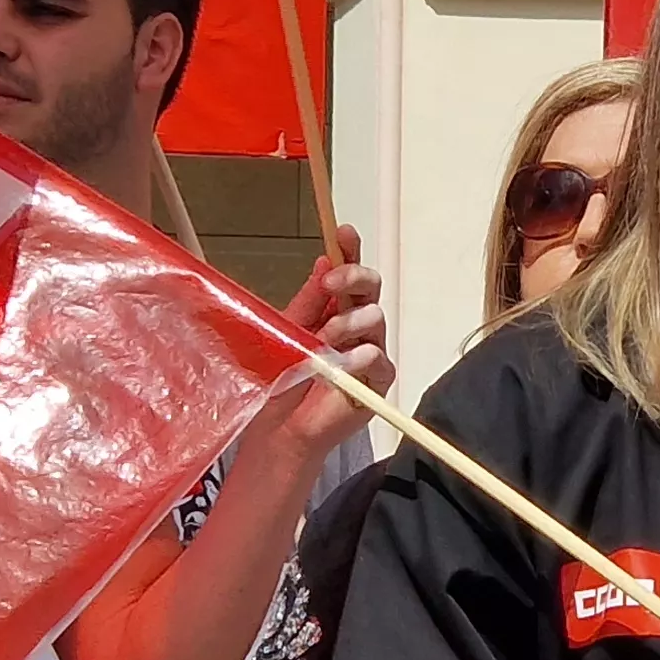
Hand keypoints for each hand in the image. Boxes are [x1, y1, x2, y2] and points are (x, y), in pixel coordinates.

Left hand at [256, 225, 390, 457]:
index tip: (344, 232)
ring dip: (349, 322)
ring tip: (325, 338)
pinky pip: (380, 359)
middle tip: (331, 283)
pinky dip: (362, 356)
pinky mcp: (377, 383)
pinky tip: (345, 362)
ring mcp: (369, 353)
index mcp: (334, 310)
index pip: (349, 275)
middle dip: (354, 277)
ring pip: (375, 318)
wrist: (279, 428)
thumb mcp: (285, 332)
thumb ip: (306, 301)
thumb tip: (322, 262)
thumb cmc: (281, 382)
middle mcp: (356, 327)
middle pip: (370, 288)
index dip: (350, 251)